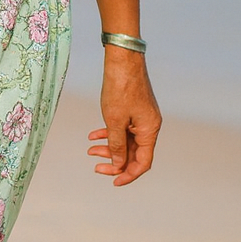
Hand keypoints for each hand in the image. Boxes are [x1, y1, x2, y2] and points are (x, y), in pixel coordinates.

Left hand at [88, 50, 161, 185]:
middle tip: (96, 167)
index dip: (129, 174)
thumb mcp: (114, 121)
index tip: (114, 182)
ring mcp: (141, 117)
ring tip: (90, 150)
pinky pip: (122, 127)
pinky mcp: (133, 109)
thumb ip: (116, 145)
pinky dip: (109, 133)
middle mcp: (149, 125)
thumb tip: (118, 164)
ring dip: (109, 147)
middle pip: (134, 153)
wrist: (122, 59)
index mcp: (150, 130)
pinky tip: (93, 135)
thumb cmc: (120, 88)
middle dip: (115, 162)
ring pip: (126, 140)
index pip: (143, 162)